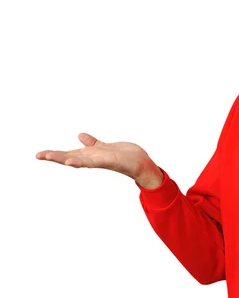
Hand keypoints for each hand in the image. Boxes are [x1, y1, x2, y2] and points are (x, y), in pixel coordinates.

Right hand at [35, 133, 163, 188]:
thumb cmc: (124, 156)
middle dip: (54, 157)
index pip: (69, 153)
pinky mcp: (109, 161)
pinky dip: (82, 161)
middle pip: (70, 157)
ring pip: (79, 160)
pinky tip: (70, 161)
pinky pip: (93, 161)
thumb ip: (92, 143)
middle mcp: (93, 159)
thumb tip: (80, 135)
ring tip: (50, 157)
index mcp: (91, 155)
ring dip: (64, 159)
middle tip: (38, 155)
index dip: (54, 154)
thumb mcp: (105, 147)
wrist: (141, 162)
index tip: (39, 154)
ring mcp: (100, 161)